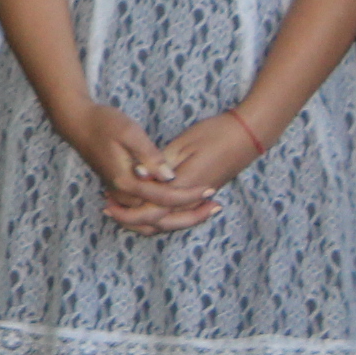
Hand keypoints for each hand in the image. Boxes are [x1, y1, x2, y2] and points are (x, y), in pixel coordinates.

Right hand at [60, 101, 210, 235]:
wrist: (76, 122)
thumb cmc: (103, 122)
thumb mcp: (129, 131)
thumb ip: (149, 156)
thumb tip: (168, 177)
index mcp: (125, 181)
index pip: (164, 197)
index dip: (189, 194)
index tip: (211, 188)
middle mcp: (122, 193)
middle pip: (159, 218)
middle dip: (190, 215)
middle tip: (215, 206)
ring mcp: (120, 193)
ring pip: (152, 220)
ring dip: (178, 218)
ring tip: (204, 209)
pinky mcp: (121, 189)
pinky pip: (145, 213)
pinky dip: (165, 214)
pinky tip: (182, 203)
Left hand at [122, 111, 265, 231]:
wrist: (248, 134)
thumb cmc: (215, 134)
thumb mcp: (184, 144)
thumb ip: (160, 162)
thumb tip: (139, 174)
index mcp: (185, 184)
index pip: (153, 208)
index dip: (129, 211)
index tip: (107, 204)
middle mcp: (193, 197)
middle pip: (160, 221)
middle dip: (133, 220)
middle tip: (108, 210)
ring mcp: (200, 197)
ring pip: (170, 220)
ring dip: (145, 218)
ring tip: (120, 209)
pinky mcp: (202, 193)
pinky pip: (178, 212)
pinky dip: (160, 212)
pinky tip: (144, 202)